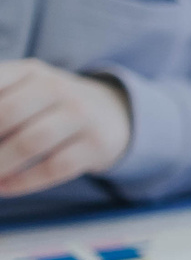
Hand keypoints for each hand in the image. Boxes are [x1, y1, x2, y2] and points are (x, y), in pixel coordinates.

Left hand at [0, 61, 133, 195]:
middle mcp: (57, 87)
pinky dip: (23, 182)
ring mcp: (80, 115)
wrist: (111, 113)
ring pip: (31, 143)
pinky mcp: (96, 144)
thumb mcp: (21, 89)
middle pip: (7, 115)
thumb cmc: (48, 106)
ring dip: (0, 165)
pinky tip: (5, 188)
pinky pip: (54, 167)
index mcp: (29, 71)